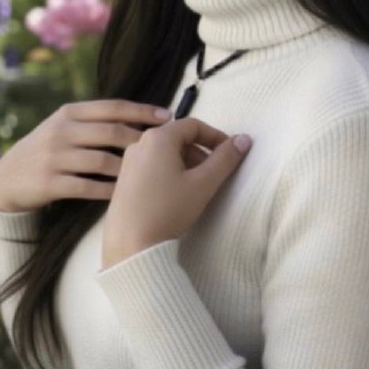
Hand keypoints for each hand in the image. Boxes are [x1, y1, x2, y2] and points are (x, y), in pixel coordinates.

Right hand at [0, 99, 172, 212]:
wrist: (8, 177)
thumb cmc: (48, 150)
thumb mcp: (63, 126)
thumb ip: (94, 121)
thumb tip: (142, 119)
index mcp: (69, 112)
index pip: (112, 107)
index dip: (142, 111)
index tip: (168, 117)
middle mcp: (61, 131)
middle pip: (111, 133)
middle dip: (142, 141)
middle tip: (166, 151)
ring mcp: (54, 157)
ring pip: (103, 161)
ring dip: (130, 169)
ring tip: (150, 175)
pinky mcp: (49, 183)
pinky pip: (88, 187)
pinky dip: (110, 191)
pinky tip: (125, 194)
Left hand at [101, 117, 251, 268]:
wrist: (130, 243)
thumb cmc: (169, 209)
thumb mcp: (203, 184)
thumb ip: (225, 159)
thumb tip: (244, 139)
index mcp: (158, 138)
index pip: (193, 125)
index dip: (216, 136)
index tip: (230, 154)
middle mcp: (139, 143)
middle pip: (178, 137)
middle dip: (201, 152)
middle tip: (214, 174)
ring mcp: (128, 161)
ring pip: (165, 152)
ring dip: (186, 162)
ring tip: (197, 186)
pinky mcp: (124, 178)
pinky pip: (152, 164)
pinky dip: (170, 171)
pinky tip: (176, 194)